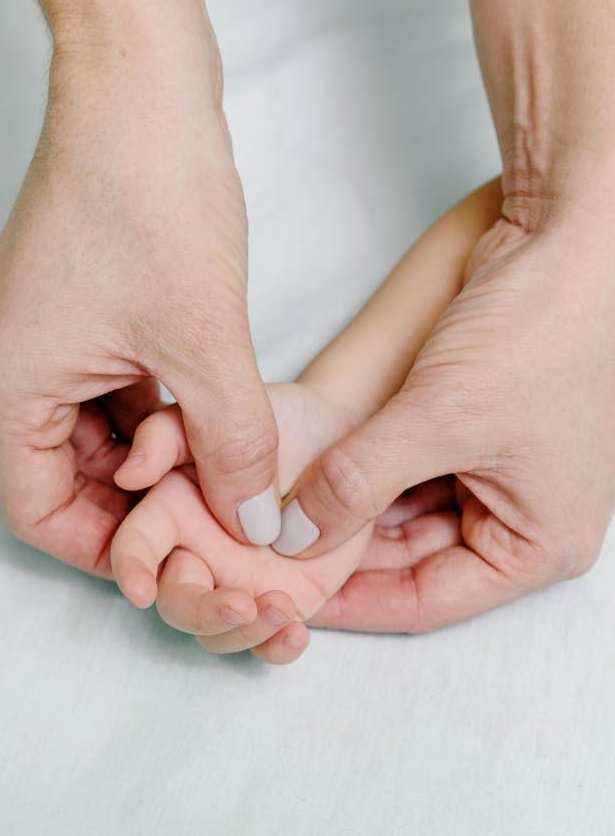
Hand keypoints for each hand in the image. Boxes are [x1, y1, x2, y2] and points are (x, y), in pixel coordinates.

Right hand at [0, 34, 279, 578]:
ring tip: (218, 470)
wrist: (141, 82)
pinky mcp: (69, 304)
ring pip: (90, 430)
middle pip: (63, 475)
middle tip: (208, 518)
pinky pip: (102, 384)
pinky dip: (151, 409)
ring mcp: (34, 330)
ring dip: (151, 456)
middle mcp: (6, 362)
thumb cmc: (152, 195)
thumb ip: (234, 444)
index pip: (38, 512)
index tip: (174, 559)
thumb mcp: (206, 342)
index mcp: (10, 382)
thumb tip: (255, 521)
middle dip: (137, 503)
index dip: (106, 549)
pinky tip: (205, 414)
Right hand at [111, 383, 370, 661]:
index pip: (135, 546)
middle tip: (239, 600)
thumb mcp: (227, 406)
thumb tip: (132, 473)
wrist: (354, 440)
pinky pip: (269, 641)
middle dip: (200, 610)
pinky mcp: (285, 601)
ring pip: (217, 632)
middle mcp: (199, 552)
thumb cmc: (285, 418)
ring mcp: (240, 582)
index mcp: (172, 508)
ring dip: (241, 631)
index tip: (140, 591)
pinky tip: (296, 631)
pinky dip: (277, 646)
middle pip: (175, 601)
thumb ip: (172, 434)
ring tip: (280, 608)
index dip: (131, 570)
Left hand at [279, 216, 614, 630]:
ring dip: (346, 509)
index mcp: (538, 545)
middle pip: (411, 560)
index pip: (425, 601)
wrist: (568, 234)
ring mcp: (498, 476)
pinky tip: (311, 471)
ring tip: (278, 513)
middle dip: (342, 551)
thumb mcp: (439, 417)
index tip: (284, 600)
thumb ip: (358, 483)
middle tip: (267, 555)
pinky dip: (362, 472)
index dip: (350, 602)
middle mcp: (522, 520)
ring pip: (402, 516)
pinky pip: (405, 472)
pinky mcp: (473, 435)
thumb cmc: (541, 329)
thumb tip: (293, 535)